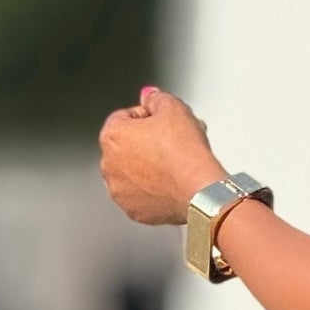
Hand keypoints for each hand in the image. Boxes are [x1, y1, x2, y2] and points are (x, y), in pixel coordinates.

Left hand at [98, 87, 227, 225]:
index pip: (126, 117)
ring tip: (173, 165)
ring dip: (148, 167)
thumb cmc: (185, 154)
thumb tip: (151, 97)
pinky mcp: (135, 211)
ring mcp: (120, 192)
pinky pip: (141, 195)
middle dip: (147, 143)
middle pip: (127, 146)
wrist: (199, 191)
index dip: (148, 117)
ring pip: (133, 172)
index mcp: (112, 137)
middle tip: (172, 144)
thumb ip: (156, 98)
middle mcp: (109, 166)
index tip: (164, 124)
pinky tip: (171, 183)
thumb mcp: (174, 108)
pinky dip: (153, 190)